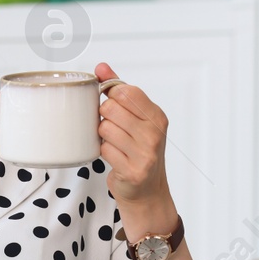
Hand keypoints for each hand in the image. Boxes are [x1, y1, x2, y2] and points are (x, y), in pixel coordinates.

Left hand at [95, 63, 178, 236]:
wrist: (146, 192)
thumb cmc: (138, 151)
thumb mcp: (135, 119)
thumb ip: (119, 91)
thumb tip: (101, 67)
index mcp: (156, 116)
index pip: (126, 91)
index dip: (110, 95)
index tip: (110, 103)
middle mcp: (155, 133)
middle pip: (111, 108)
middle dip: (104, 116)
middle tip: (111, 127)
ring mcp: (145, 153)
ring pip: (104, 128)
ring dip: (102, 136)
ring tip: (114, 143)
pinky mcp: (132, 170)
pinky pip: (103, 149)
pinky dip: (103, 152)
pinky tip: (114, 157)